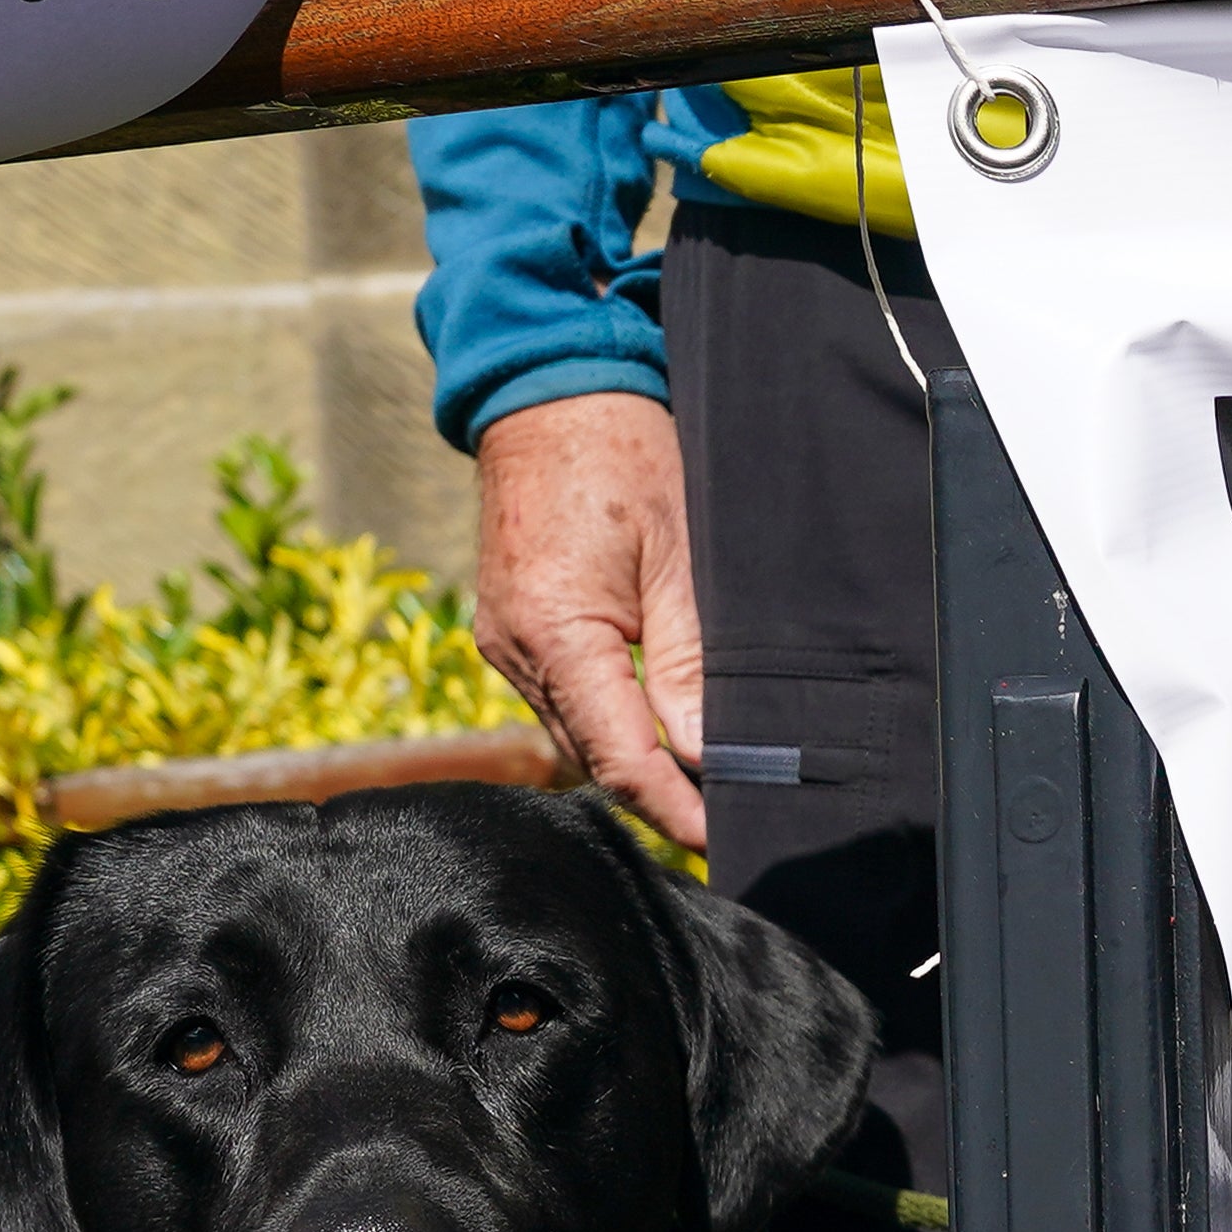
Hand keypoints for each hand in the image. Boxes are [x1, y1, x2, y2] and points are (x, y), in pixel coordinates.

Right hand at [474, 392, 707, 849]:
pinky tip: (657, 723)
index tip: (721, 840)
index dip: (672, 808)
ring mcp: (504, 642)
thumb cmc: (621, 452)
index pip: (619, 756)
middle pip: (594, 757)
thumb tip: (699, 752)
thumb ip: (687, 661)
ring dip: (633, 757)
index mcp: (554, 632)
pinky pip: (562, 697)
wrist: (548, 390)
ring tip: (702, 780)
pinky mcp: (510, 629)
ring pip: (577, 732)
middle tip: (727, 818)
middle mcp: (514, 649)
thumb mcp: (679, 552)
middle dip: (658, 793)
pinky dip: (609, 718)